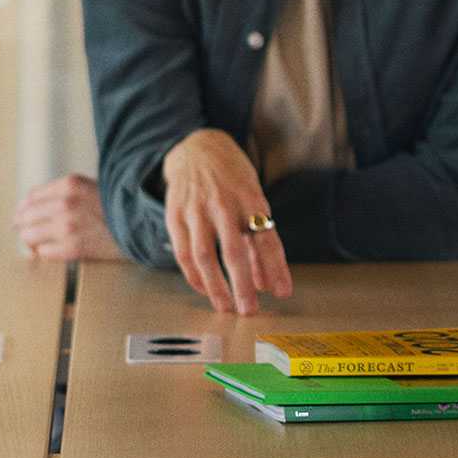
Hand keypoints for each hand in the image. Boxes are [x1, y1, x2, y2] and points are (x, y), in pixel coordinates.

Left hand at [14, 174, 125, 262]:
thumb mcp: (90, 187)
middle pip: (25, 216)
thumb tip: (35, 206)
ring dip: (31, 241)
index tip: (23, 215)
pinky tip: (49, 251)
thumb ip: (64, 193)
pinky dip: (44, 253)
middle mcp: (64, 203)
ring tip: (35, 244)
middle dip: (23, 225)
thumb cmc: (118, 207)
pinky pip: (44, 253)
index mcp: (69, 185)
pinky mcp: (73, 248)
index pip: (31, 197)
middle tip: (24, 232)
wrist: (142, 225)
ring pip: (29, 236)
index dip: (24, 208)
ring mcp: (67, 226)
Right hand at [159, 129, 292, 314]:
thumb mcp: (254, 199)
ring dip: (215, 286)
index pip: (266, 239)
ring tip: (225, 307)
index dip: (275, 268)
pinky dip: (194, 276)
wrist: (198, 148)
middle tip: (250, 310)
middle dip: (242, 285)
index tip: (283, 293)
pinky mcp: (175, 215)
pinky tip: (205, 290)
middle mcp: (223, 204)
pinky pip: (183, 252)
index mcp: (250, 198)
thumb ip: (259, 241)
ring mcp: (196, 209)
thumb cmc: (233, 179)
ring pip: (204, 256)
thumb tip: (268, 283)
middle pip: (234, 251)